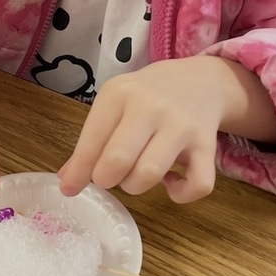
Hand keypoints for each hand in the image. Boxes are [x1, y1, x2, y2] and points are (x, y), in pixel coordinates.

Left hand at [57, 56, 275, 203]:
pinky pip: (197, 184)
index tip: (70, 189)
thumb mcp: (113, 105)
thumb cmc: (146, 98)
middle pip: (118, 159)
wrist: (198, 81)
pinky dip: (181, 194)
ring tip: (136, 175)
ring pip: (150, 174)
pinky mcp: (207, 144)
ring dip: (136, 186)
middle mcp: (151, 106)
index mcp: (120, 94)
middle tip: (110, 176)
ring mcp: (181, 125)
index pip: (91, 141)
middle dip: (106, 179)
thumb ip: (91, 141)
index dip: (79, 172)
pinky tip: (171, 182)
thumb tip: (67, 181)